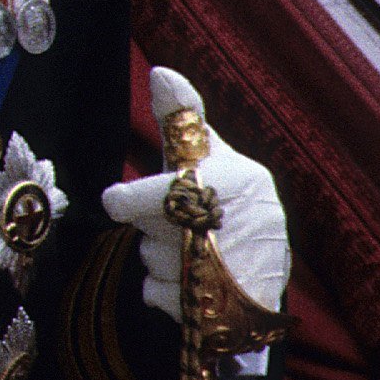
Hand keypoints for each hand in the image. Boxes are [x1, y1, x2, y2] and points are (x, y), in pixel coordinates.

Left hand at [100, 67, 289, 321]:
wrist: (262, 266)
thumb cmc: (226, 196)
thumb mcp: (208, 153)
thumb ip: (182, 117)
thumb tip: (160, 70)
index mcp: (238, 180)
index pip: (164, 194)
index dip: (133, 200)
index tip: (118, 201)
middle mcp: (242, 225)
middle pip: (155, 232)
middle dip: (152, 229)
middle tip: (175, 225)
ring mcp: (234, 271)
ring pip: (154, 263)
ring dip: (159, 258)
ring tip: (190, 251)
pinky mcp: (222, 309)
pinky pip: (157, 295)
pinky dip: (161, 289)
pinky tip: (187, 280)